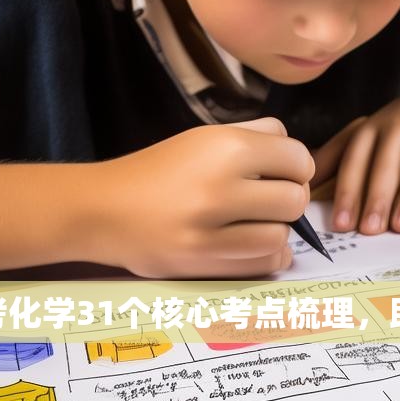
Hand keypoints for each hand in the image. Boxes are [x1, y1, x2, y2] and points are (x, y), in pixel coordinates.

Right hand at [90, 118, 313, 277]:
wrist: (101, 210)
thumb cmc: (156, 171)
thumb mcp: (201, 138)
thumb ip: (253, 135)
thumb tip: (294, 149)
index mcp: (224, 148)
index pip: (298, 158)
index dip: (297, 166)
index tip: (283, 172)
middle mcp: (219, 188)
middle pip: (295, 199)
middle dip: (289, 199)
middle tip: (270, 200)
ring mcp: (211, 232)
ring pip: (281, 236)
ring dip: (276, 230)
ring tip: (257, 223)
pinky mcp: (204, 265)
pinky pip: (264, 264)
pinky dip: (269, 256)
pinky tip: (255, 245)